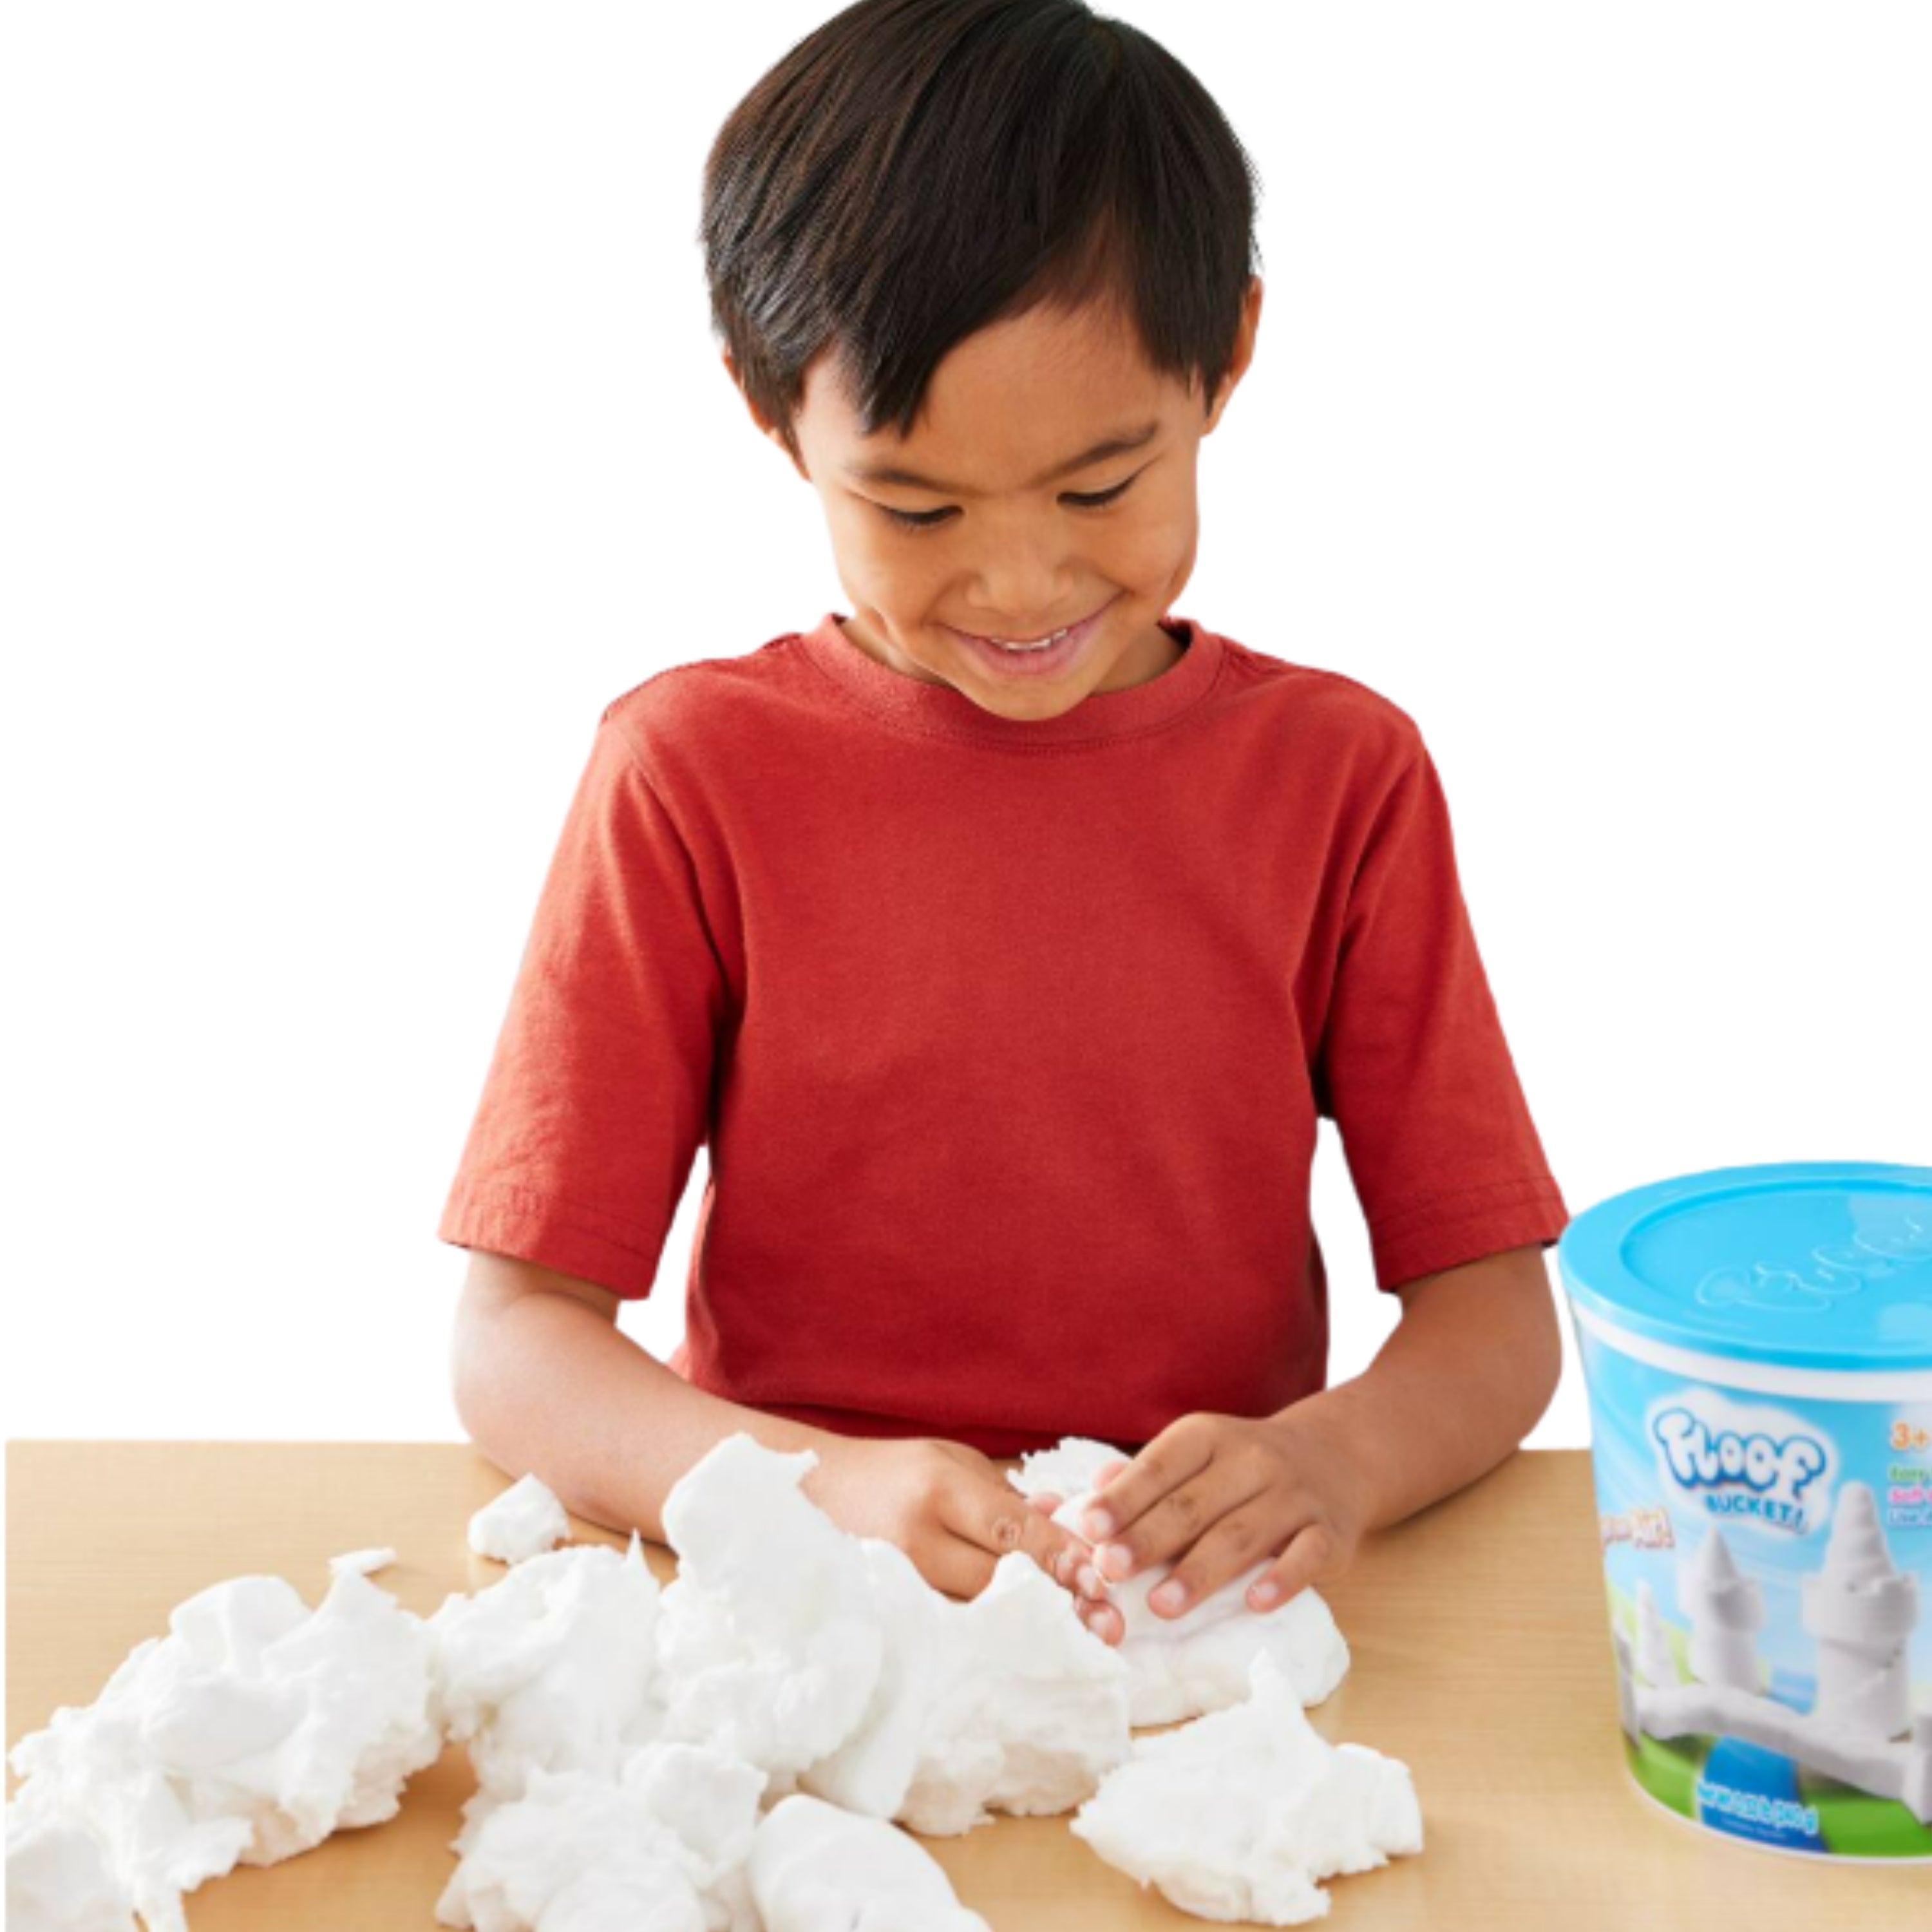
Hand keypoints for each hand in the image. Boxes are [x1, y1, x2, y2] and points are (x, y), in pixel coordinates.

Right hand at [805, 1434, 1116, 1636]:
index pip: (1013, 1530)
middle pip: (1001, 1580)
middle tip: (1108, 1624)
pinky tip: (1021, 1651)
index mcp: (939, 1490)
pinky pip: (947, 1628)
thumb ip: (1006, 1494)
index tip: (1103, 1578)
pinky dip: (988, 1637)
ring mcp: (899, 1582)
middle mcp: (919, 1539)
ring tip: (1081, 1645)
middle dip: (1058, 1601)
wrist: (810, 1493)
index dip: (1062, 1556)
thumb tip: (1063, 1518)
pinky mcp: (887, 1612)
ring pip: (977, 1613)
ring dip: (1030, 1628)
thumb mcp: (950, 1461)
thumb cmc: (891, 1472)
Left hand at [1030, 1408, 1371, 1628]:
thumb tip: (1093, 1494)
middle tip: (1110, 1570)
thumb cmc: (1244, 1466)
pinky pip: (1306, 1555)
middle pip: (1193, 1505)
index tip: (1090, 1528)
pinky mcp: (1330, 1532)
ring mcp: (1294, 1495)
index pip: (1160, 1465)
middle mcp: (1252, 1459)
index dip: (1125, 1498)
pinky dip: (1281, 1579)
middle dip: (1149, 1539)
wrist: (1336, 1456)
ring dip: (1199, 1572)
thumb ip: (1147, 1476)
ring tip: (1160, 1605)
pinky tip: (1254, 1602)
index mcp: (1209, 1436)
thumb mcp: (1198, 1453)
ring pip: (1242, 1534)